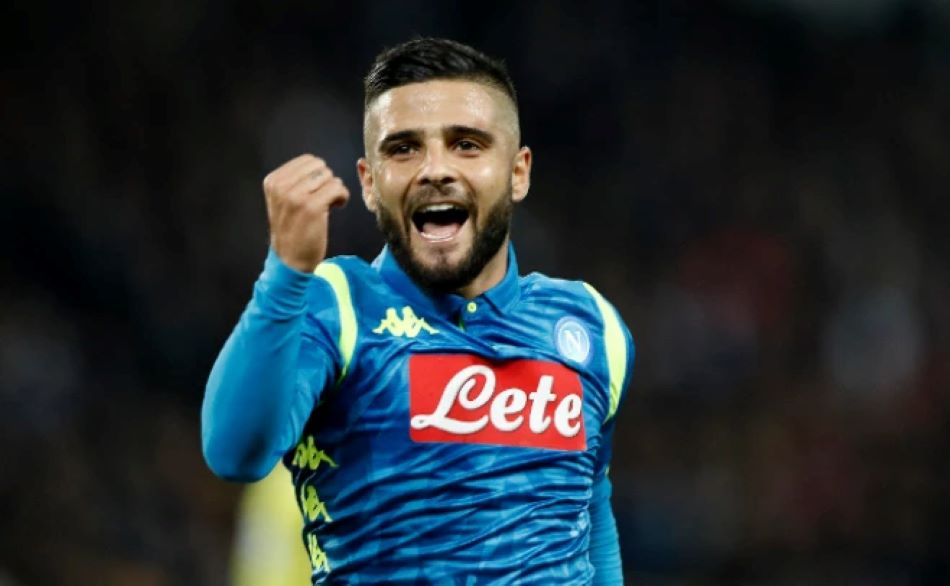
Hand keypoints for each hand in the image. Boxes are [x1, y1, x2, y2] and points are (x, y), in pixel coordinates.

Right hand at [262, 154, 349, 271]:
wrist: (290, 260)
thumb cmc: (292, 230)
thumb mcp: (282, 201)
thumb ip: (293, 181)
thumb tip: (319, 165)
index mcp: (273, 181)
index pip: (307, 160)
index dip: (317, 174)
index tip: (316, 190)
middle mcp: (282, 186)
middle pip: (320, 166)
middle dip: (326, 181)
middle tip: (324, 198)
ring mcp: (296, 196)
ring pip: (330, 177)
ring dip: (335, 190)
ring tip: (328, 204)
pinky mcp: (312, 207)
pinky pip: (337, 188)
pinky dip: (342, 196)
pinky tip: (337, 206)